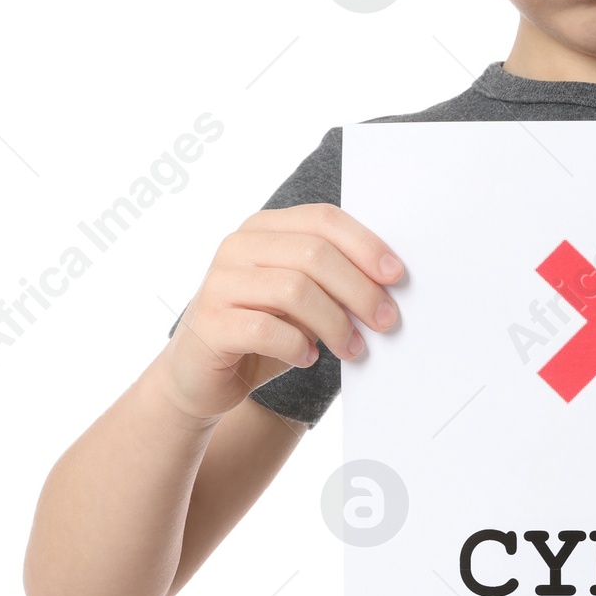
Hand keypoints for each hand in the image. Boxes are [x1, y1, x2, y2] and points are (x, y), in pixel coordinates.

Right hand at [156, 204, 402, 423]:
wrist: (200, 376)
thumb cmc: (262, 332)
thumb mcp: (301, 300)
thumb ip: (333, 282)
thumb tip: (386, 287)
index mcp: (264, 229)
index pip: (323, 220)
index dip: (365, 245)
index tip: (396, 276)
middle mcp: (238, 247)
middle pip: (314, 253)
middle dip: (358, 289)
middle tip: (385, 320)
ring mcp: (219, 283)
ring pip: (294, 289)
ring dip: (334, 323)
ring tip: (352, 347)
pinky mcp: (209, 324)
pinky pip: (265, 329)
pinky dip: (296, 345)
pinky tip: (308, 357)